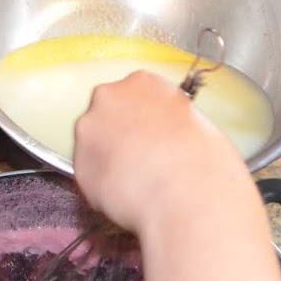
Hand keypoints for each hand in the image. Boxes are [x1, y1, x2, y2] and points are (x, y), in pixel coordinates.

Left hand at [72, 71, 255, 241]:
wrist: (185, 194)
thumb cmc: (202, 160)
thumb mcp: (197, 123)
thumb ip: (171, 121)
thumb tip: (168, 136)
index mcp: (143, 82)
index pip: (133, 95)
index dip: (141, 120)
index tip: (150, 136)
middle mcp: (109, 98)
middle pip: (106, 116)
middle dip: (118, 137)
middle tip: (141, 161)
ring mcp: (88, 131)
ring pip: (94, 147)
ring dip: (108, 162)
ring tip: (135, 183)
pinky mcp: (78, 166)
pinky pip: (89, 178)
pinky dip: (102, 188)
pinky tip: (126, 197)